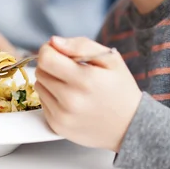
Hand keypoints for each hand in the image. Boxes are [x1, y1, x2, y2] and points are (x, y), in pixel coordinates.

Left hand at [35, 36, 141, 152]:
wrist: (130, 126)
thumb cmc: (120, 89)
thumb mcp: (110, 59)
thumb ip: (81, 45)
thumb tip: (53, 41)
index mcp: (85, 80)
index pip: (46, 58)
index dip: (49, 50)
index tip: (59, 51)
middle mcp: (71, 100)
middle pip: (40, 71)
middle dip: (51, 65)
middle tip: (69, 70)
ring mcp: (62, 116)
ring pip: (39, 86)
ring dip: (50, 81)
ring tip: (71, 86)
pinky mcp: (57, 127)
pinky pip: (42, 102)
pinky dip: (52, 97)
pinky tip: (70, 100)